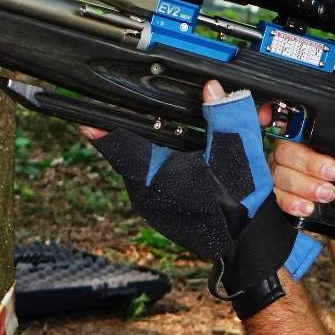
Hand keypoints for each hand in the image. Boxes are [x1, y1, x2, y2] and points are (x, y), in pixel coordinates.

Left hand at [85, 82, 319, 313]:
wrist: (249, 246)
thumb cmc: (240, 206)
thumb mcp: (238, 152)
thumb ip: (225, 114)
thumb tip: (211, 88)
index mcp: (156, 176)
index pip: (118, 144)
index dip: (103, 126)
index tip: (86, 115)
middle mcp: (146, 194)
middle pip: (136, 150)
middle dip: (152, 130)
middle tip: (169, 117)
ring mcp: (153, 207)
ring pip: (147, 167)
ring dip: (163, 151)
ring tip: (189, 141)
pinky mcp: (163, 214)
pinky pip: (158, 183)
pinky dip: (171, 169)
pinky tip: (195, 165)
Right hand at [268, 59, 334, 218]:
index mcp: (306, 131)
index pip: (282, 118)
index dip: (271, 115)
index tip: (272, 118)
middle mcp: (292, 151)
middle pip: (283, 151)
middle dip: (309, 164)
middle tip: (334, 173)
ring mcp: (285, 174)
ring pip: (279, 175)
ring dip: (305, 186)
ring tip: (328, 193)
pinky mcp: (284, 197)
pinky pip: (277, 198)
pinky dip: (293, 203)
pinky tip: (309, 207)